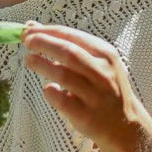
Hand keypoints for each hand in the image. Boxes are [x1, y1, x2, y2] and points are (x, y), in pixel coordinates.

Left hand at [22, 22, 143, 147]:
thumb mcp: (94, 61)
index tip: (28, 31)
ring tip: (29, 60)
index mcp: (105, 54)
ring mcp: (95, 95)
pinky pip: (62, 100)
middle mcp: (102, 73)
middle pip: (68, 52)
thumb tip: (32, 28)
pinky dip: (50, 91)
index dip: (47, 31)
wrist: (124, 123)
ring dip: (42, 65)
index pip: (72, 36)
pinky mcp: (86, 115)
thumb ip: (66, 44)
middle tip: (26, 42)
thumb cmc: (103, 87)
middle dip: (43, 43)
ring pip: (63, 74)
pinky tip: (47, 89)